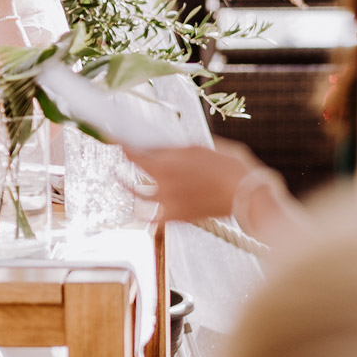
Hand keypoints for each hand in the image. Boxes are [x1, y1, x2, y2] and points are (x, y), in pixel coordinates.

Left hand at [121, 138, 262, 222]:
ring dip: (128, 186)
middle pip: (135, 172)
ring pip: (139, 195)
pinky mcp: (177, 217)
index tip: (111, 138)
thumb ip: (171, 149)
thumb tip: (154, 146)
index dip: (120, 144)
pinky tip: (139, 210)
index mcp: (165, 165)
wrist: (245, 194)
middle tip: (121, 152)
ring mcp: (168, 203)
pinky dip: (146, 215)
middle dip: (127, 160)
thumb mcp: (197, 148)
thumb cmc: (226, 166)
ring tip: (119, 179)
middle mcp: (161, 186)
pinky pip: (154, 219)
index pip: (132, 153)